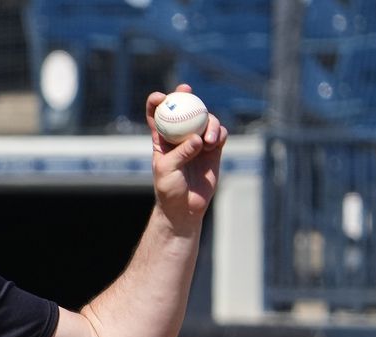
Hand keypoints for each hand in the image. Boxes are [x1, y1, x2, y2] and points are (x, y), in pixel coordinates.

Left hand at [145, 85, 225, 235]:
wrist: (186, 208)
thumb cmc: (169, 191)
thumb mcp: (167, 171)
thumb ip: (180, 154)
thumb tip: (196, 139)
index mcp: (161, 140)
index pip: (156, 116)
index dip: (157, 102)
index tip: (161, 97)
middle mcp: (180, 137)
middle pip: (183, 110)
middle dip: (184, 95)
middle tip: (186, 90)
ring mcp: (198, 141)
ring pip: (205, 119)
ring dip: (209, 122)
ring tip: (209, 139)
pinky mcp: (214, 149)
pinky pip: (220, 133)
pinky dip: (219, 133)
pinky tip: (216, 141)